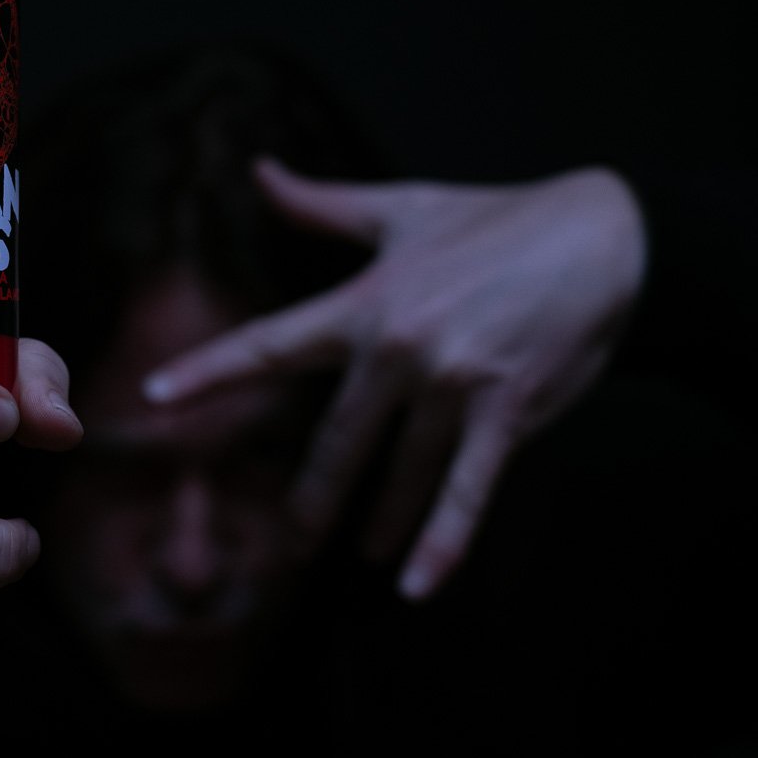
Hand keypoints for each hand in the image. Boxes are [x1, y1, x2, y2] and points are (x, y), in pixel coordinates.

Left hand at [143, 160, 644, 600]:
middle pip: (335, 441)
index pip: (269, 345)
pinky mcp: (505, 409)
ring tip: (368, 556)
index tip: (153, 399)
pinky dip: (443, 541)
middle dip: (313, 499)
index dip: (208, 374)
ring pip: (400, 472)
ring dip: (382, 523)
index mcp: (364, 301)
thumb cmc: (497, 219)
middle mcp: (397, 347)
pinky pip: (466, 488)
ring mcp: (451, 383)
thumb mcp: (402, 208)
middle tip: (292, 545)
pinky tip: (419, 584)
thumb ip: (322, 206)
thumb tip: (260, 173)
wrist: (604, 233)